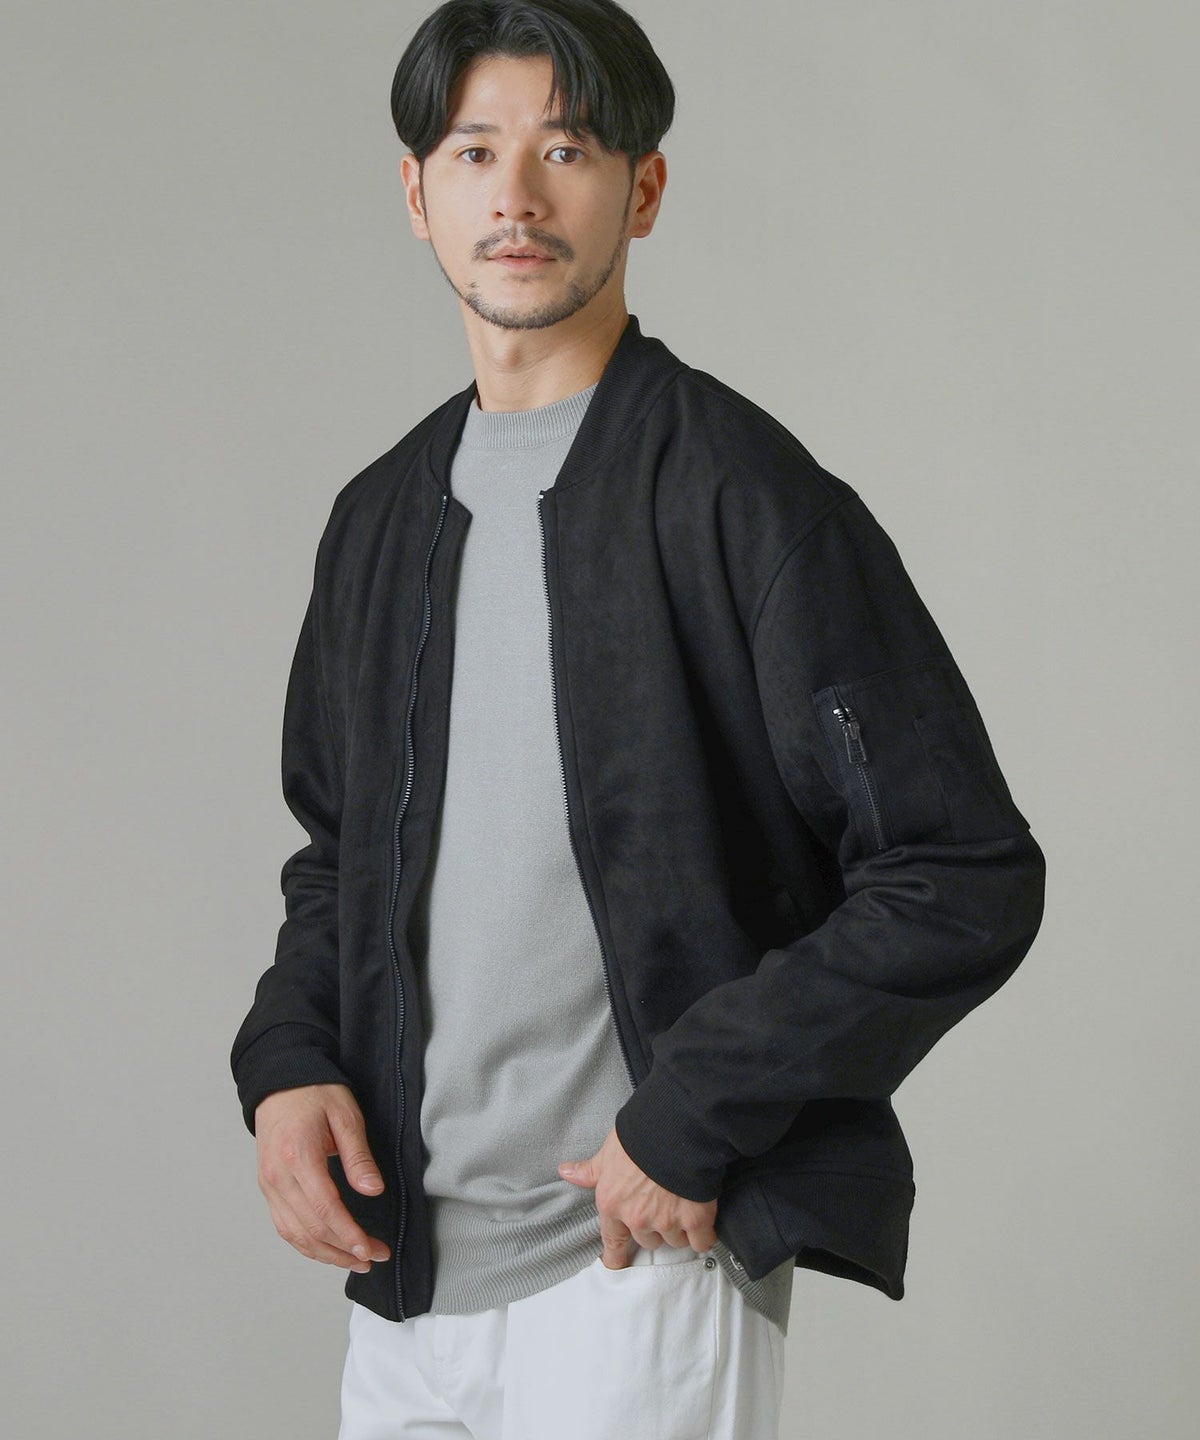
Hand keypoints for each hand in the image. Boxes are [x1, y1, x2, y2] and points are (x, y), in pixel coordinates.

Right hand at [255, 1083, 390, 1273]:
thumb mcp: (345, 1116)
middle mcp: (277, 1175)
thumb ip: (358, 1156)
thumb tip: (373, 1190)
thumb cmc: (315, 1093)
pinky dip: (307, 1244)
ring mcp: (268, 1184)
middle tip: (375, 1257)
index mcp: (297, 1155)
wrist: (280, 1083)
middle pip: (310, 1228)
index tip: (370, 1250)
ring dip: (326, 1253)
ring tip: (356, 1261)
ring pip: (295, 1234)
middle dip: (344, 1249)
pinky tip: (329, 1249)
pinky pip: (285, 1226)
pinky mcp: (268, 1188)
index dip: (348, 1234)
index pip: (324, 1208)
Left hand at [558, 1126, 718, 1268]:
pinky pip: (701, 1241)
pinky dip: (704, 1234)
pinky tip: (704, 1223)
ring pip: (675, 1240)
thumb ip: (591, 1170)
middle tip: (663, 1203)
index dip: (615, 1255)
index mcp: (613, 1203)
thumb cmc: (642, 1135)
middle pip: (649, 1239)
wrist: (677, 1128)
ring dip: (680, 1228)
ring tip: (684, 1202)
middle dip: (656, 1226)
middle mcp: (637, 1218)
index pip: (612, 1238)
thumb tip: (567, 1172)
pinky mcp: (695, 1220)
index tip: (616, 1264)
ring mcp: (667, 1221)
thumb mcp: (609, 1151)